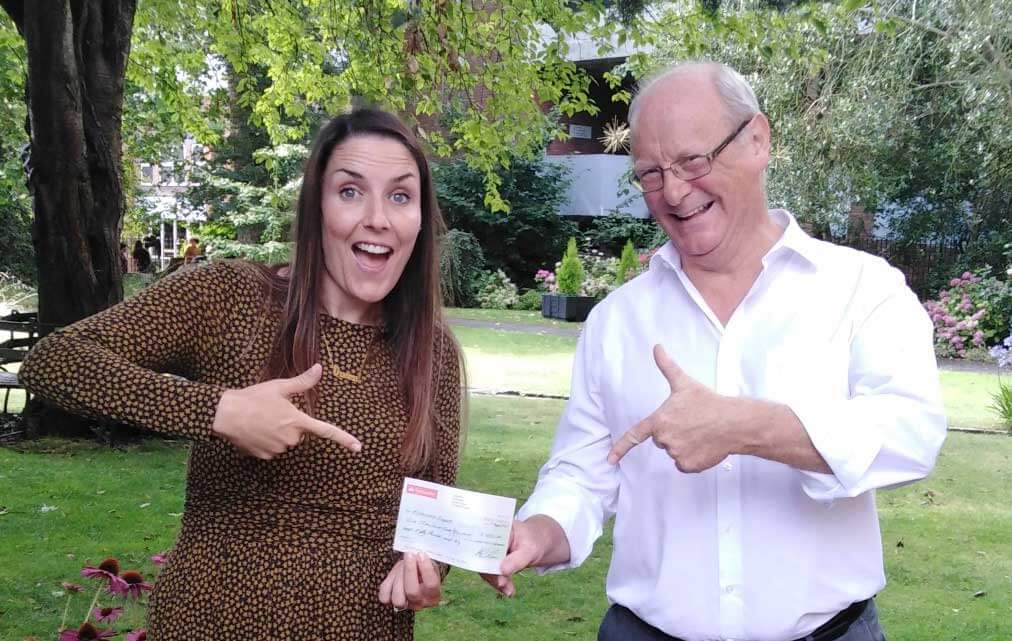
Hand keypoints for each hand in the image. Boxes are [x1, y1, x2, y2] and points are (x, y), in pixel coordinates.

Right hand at [211, 363, 361, 458]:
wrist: (226, 414)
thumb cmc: (253, 398)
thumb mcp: (279, 387)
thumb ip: (302, 382)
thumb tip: (319, 369)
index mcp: (297, 421)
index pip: (326, 431)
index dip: (344, 439)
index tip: (359, 447)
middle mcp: (291, 439)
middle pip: (299, 434)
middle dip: (290, 425)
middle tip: (273, 412)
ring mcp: (277, 449)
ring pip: (285, 442)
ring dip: (277, 433)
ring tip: (261, 420)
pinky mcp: (265, 457)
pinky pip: (272, 450)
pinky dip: (266, 441)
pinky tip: (255, 431)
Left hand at [378, 552, 441, 610]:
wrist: (413, 572)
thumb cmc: (422, 567)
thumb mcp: (428, 563)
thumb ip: (424, 562)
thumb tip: (416, 555)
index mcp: (434, 595)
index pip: (431, 585)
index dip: (426, 569)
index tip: (421, 554)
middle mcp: (420, 603)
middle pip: (412, 592)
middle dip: (409, 571)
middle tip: (409, 555)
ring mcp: (405, 605)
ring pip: (398, 598)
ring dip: (398, 577)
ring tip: (401, 565)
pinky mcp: (391, 602)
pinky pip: (384, 597)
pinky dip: (387, 584)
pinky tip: (394, 575)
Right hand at [480, 516, 562, 597]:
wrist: (538, 542)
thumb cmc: (534, 541)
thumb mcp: (530, 550)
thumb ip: (517, 559)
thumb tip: (502, 570)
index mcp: (496, 528)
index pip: (484, 544)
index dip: (486, 559)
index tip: (496, 573)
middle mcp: (490, 538)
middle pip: (483, 557)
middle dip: (491, 574)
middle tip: (503, 585)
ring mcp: (491, 550)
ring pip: (486, 568)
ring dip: (496, 581)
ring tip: (509, 591)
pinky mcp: (494, 560)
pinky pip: (492, 572)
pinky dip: (499, 583)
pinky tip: (509, 591)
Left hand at [607, 344, 738, 471]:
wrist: (733, 422)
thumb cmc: (708, 402)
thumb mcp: (684, 383)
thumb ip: (667, 366)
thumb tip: (657, 347)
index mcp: (659, 421)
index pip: (634, 436)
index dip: (621, 448)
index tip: (609, 460)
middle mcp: (664, 439)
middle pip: (660, 440)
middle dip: (672, 432)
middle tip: (690, 422)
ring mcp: (676, 453)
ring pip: (673, 451)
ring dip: (683, 445)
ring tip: (699, 433)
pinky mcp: (689, 465)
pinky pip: (684, 464)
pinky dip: (692, 457)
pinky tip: (703, 445)